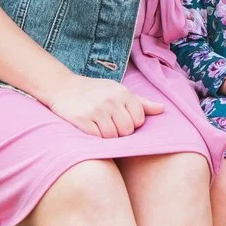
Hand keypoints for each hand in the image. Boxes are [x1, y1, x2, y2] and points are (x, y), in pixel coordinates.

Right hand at [44, 73, 162, 138]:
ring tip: (100, 126)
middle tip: (109, 124)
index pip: (138, 120)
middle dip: (120, 132)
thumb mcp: (118, 91)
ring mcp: (95, 110)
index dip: (131, 124)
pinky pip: (97, 139)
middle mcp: (110, 101)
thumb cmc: (95, 91)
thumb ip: (141, 103)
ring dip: (107, 137)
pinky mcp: (81, 120)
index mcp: (122, 93)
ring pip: (112, 137)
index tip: (121, 119)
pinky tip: (91, 129)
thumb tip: (162, 109)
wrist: (62, 87)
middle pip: (126, 131)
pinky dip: (96, 138)